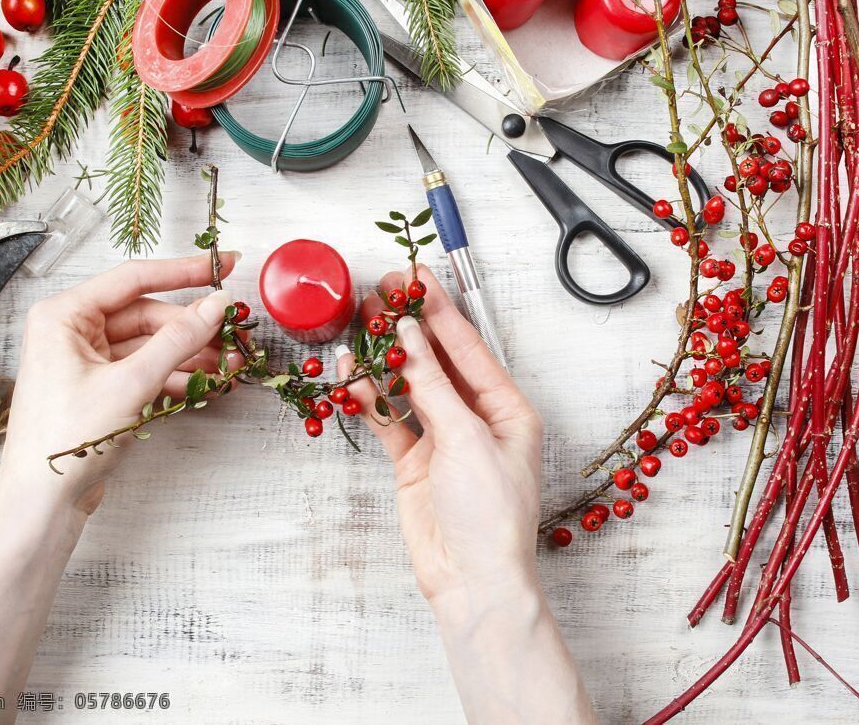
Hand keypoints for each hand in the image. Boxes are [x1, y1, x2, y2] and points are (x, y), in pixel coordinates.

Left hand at [1, 254, 240, 514]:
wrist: (42, 503)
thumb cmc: (63, 442)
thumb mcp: (130, 384)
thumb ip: (177, 340)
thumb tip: (214, 306)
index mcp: (63, 316)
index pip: (134, 279)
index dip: (183, 272)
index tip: (221, 266)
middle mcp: (71, 332)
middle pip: (147, 315)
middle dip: (192, 328)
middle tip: (232, 335)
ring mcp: (86, 361)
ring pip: (150, 344)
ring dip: (190, 355)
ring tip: (228, 365)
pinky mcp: (99, 388)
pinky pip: (145, 369)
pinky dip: (175, 376)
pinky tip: (205, 386)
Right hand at [338, 264, 542, 611]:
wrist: (472, 580)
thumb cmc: (489, 513)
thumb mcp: (466, 439)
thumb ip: (432, 385)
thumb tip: (408, 336)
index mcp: (508, 409)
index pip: (468, 347)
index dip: (440, 311)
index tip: (415, 278)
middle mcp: (477, 419)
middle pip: (437, 361)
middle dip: (408, 327)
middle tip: (380, 291)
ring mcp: (444, 440)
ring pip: (409, 386)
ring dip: (384, 358)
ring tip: (358, 323)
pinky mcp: (415, 463)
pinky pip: (390, 420)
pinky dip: (370, 398)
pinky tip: (350, 375)